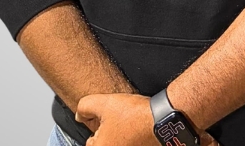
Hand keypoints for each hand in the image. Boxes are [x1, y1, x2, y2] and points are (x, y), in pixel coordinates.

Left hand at [75, 93, 220, 145]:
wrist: (164, 118)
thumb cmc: (135, 115)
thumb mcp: (102, 103)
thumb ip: (84, 107)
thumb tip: (80, 115)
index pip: (90, 142)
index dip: (97, 128)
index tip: (106, 121)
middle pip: (105, 142)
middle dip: (109, 133)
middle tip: (118, 122)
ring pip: (119, 142)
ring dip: (121, 136)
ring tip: (129, 125)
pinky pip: (131, 143)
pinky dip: (132, 138)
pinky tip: (137, 129)